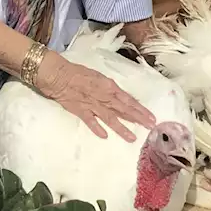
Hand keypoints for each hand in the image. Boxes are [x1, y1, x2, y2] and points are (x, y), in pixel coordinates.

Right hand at [34, 52, 154, 141]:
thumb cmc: (78, 72)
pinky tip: (105, 136)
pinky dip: (97, 128)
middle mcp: (104, 96)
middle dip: (138, 119)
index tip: (151, 118)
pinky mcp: (80, 110)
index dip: (141, 109)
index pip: (129, 100)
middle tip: (150, 128)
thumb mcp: (99, 77)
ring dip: (122, 128)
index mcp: (109, 86)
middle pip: (124, 109)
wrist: (58, 74)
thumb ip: (110, 89)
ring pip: (110, 118)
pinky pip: (91, 121)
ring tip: (132, 138)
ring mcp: (92, 104)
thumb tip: (120, 99)